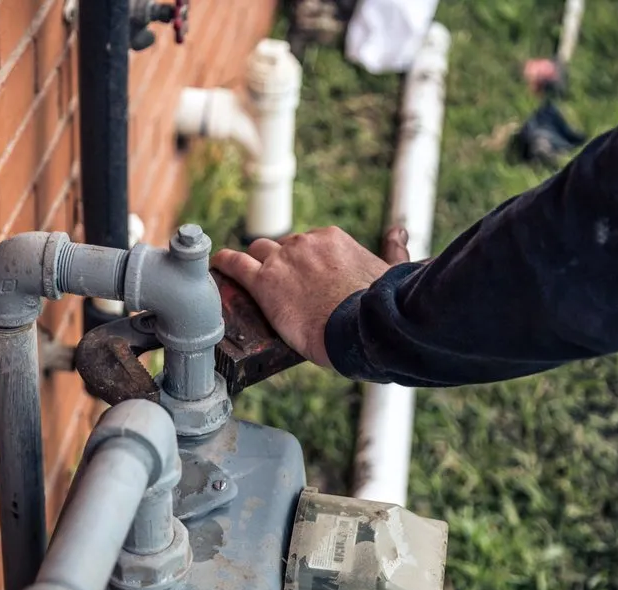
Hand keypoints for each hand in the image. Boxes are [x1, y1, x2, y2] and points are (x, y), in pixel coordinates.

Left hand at [211, 226, 409, 367]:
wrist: (363, 327)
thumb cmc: (381, 305)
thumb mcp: (393, 270)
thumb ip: (394, 249)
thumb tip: (399, 232)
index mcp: (332, 239)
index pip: (309, 244)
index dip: (304, 262)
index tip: (305, 277)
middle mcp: (304, 243)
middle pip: (281, 246)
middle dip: (280, 263)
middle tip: (281, 284)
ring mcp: (281, 261)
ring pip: (258, 253)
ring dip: (254, 264)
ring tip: (246, 276)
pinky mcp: (264, 283)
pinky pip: (236, 265)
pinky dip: (225, 264)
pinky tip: (218, 266)